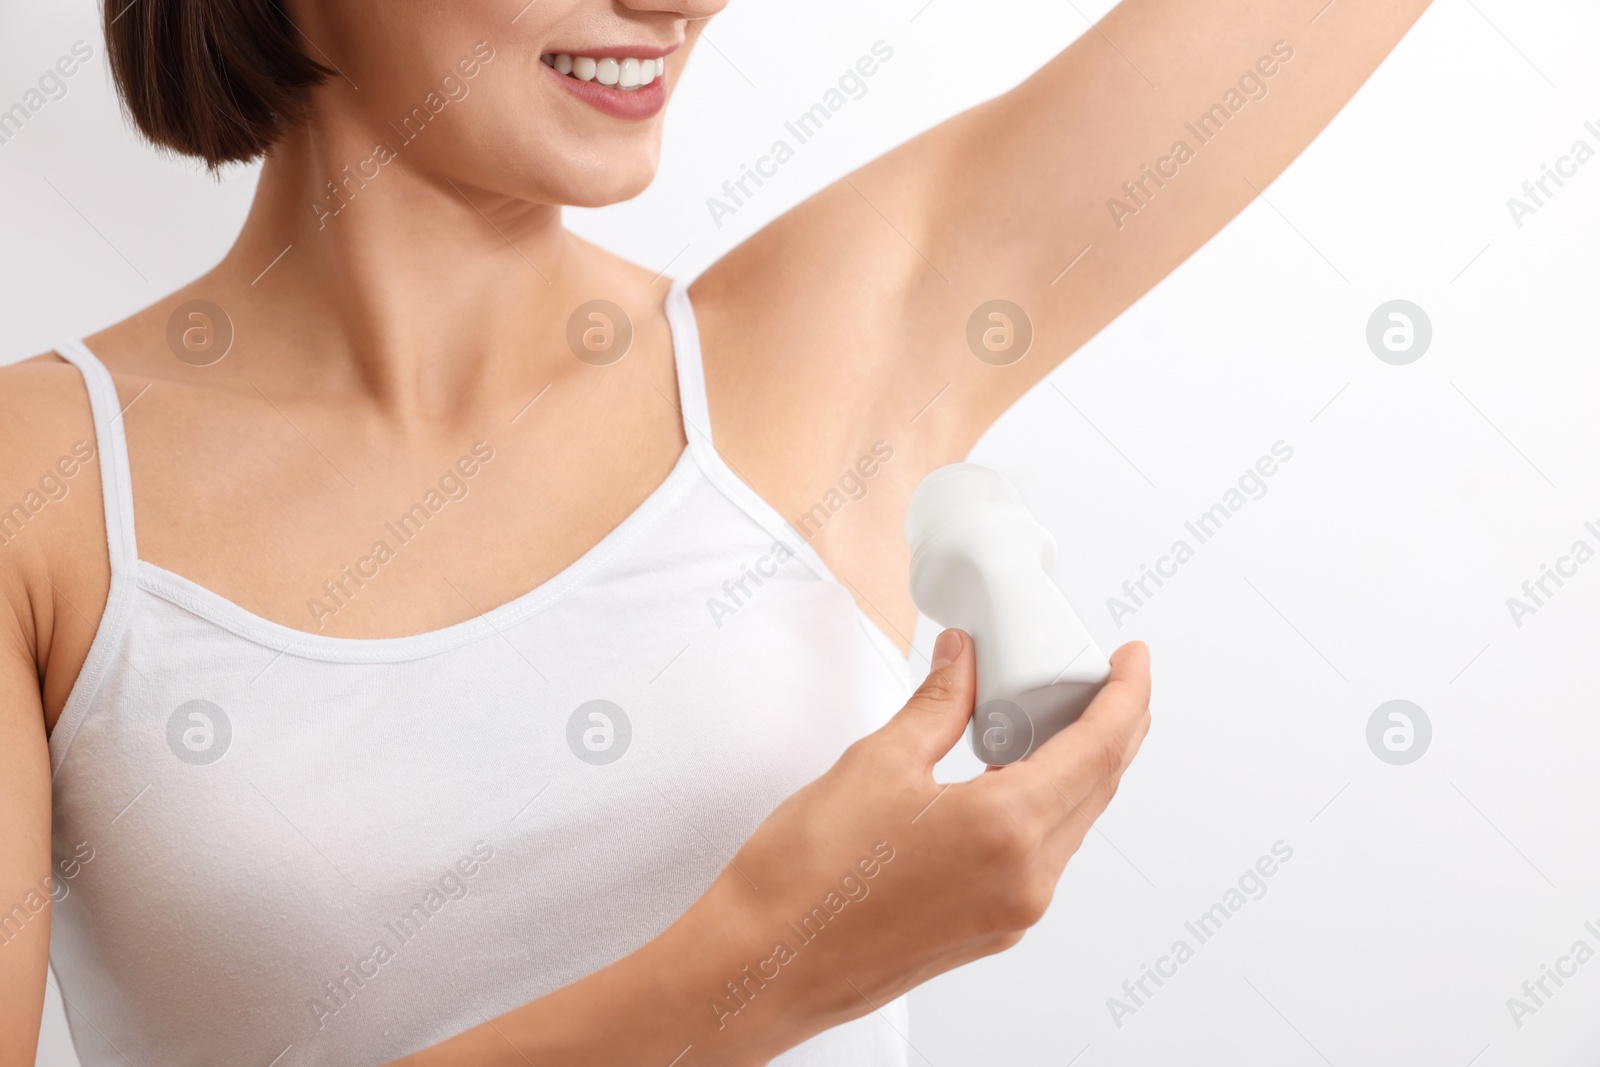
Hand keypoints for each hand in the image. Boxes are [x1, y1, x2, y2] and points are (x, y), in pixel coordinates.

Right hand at [684, 629, 1151, 1060]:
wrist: (764, 962)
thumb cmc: (807, 879)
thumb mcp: (877, 762)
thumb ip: (937, 704)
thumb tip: (964, 660)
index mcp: (1009, 829)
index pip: (1100, 749)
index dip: (1127, 696)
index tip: (1133, 660)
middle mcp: (1026, 880)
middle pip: (1098, 787)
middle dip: (1110, 727)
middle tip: (1098, 679)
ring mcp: (1011, 913)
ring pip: (1072, 824)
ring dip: (1076, 768)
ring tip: (1047, 719)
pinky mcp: (988, 931)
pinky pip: (1042, 857)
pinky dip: (1044, 807)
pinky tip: (1010, 778)